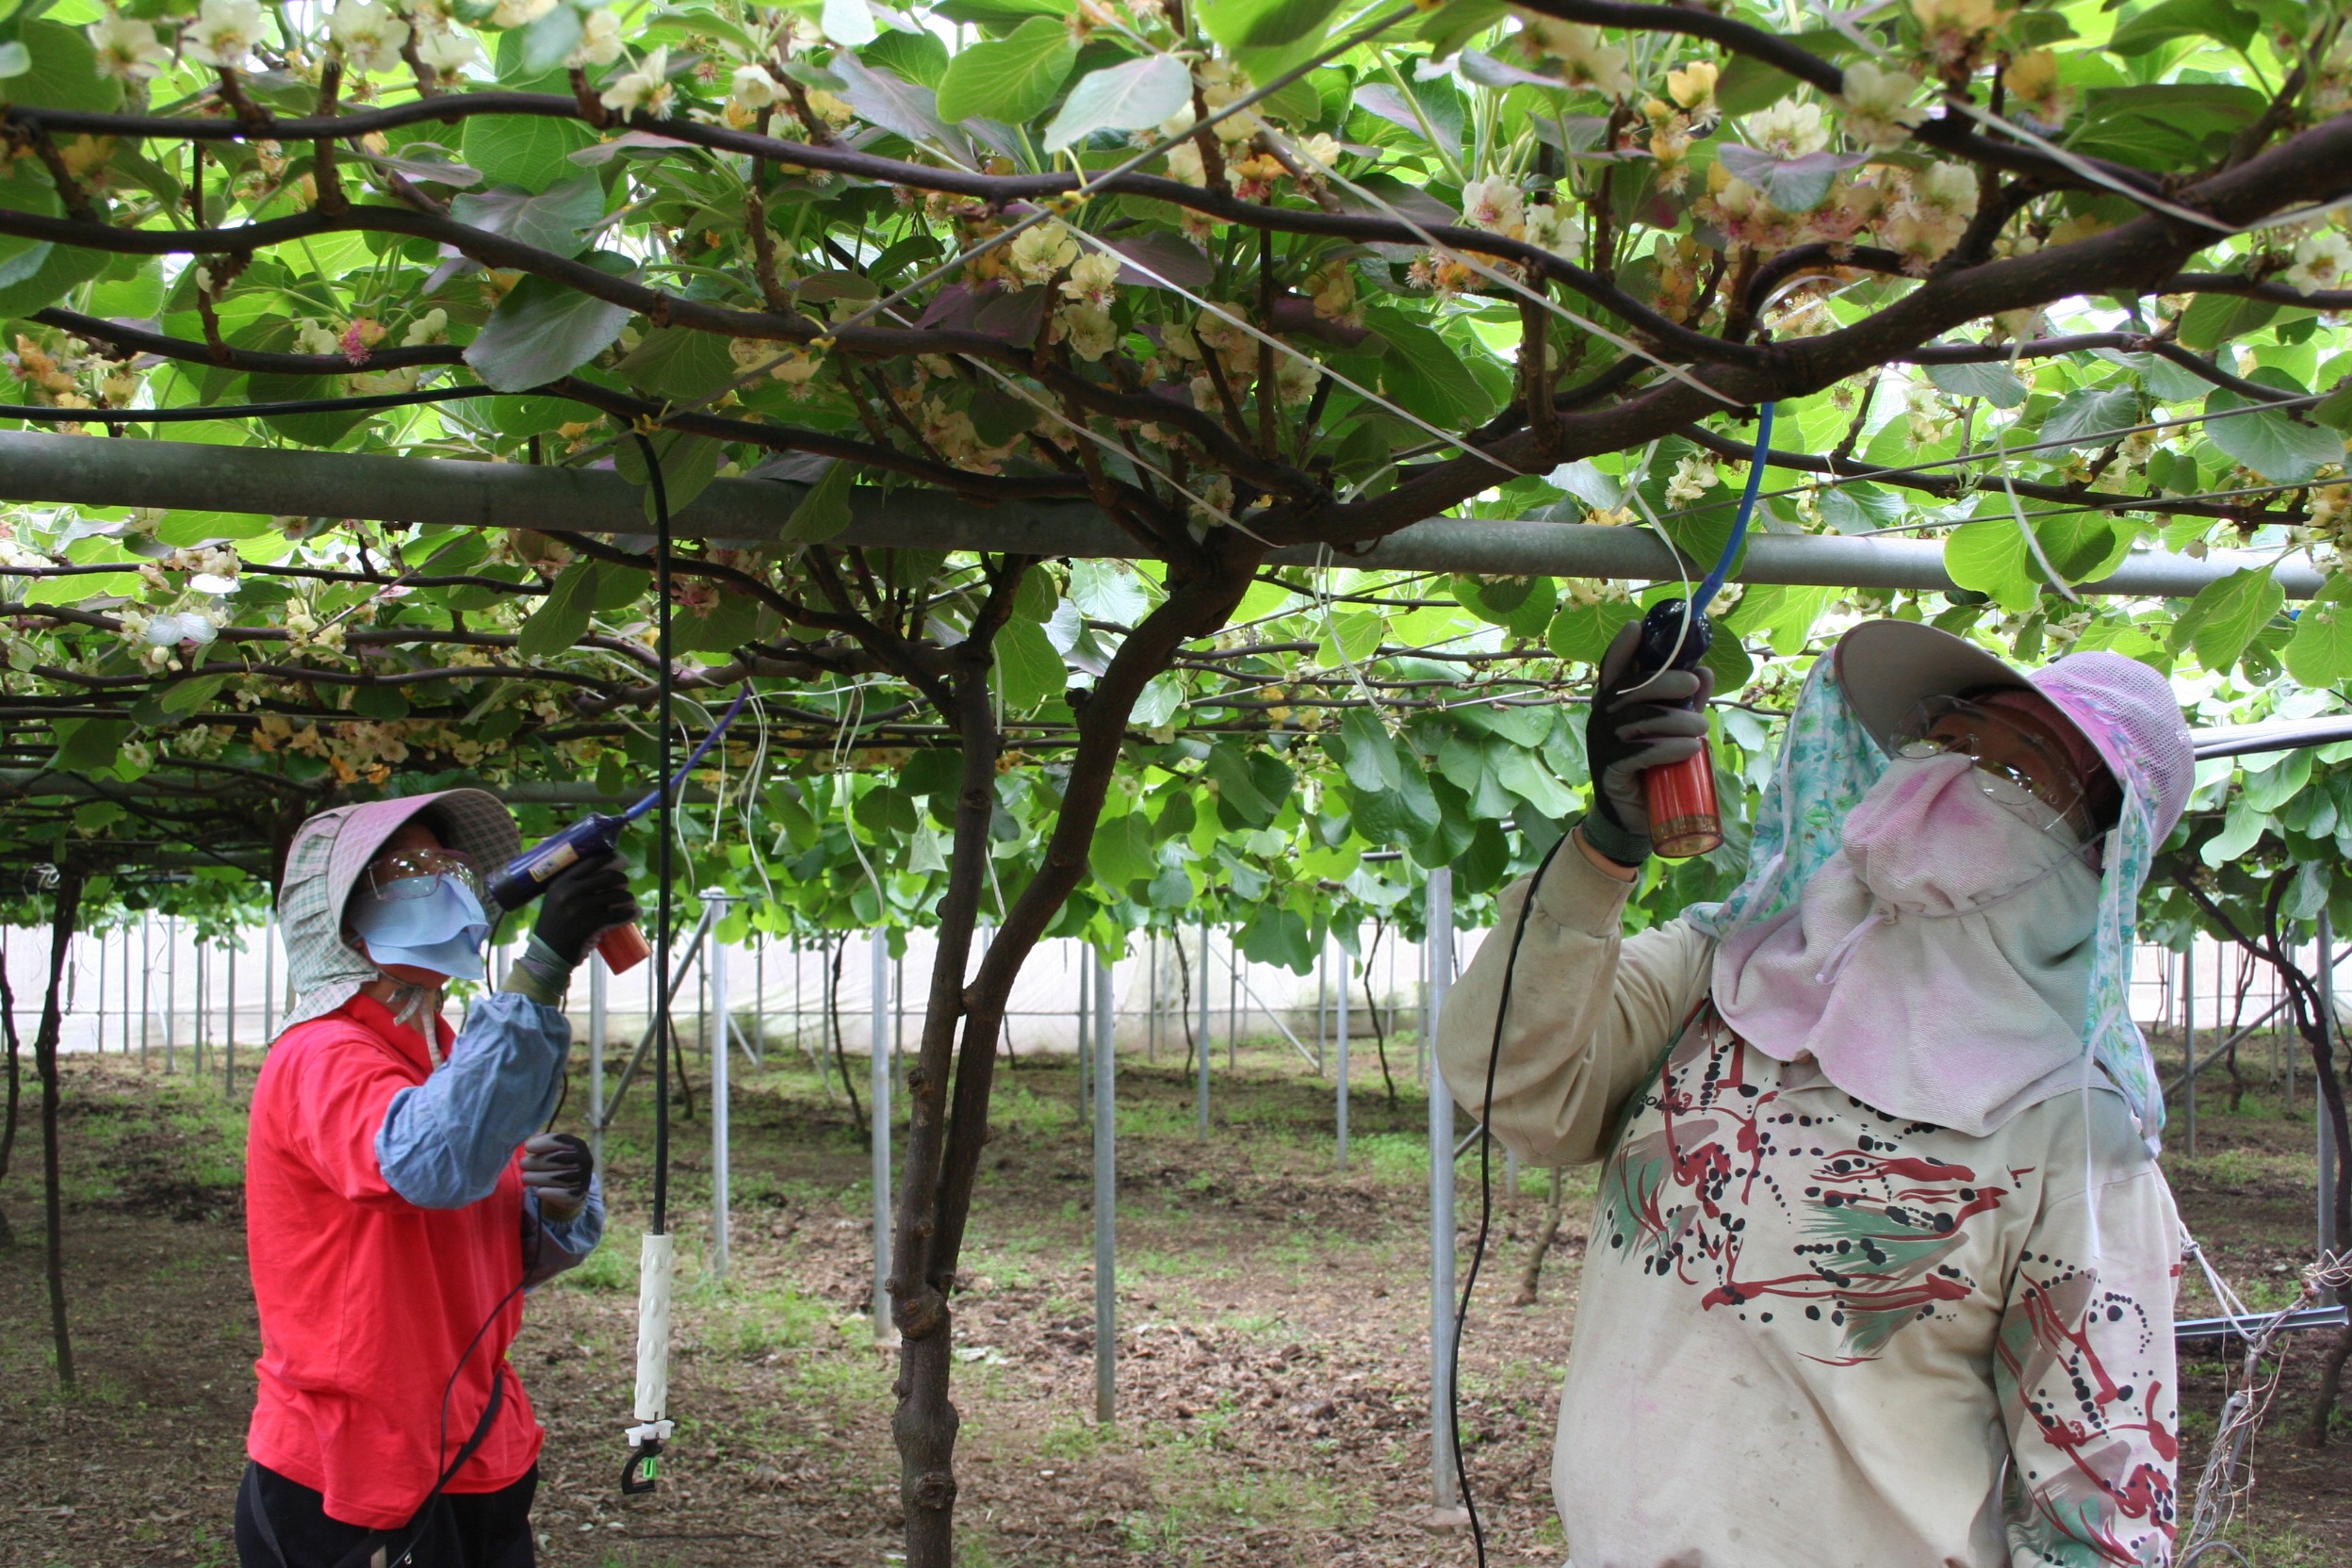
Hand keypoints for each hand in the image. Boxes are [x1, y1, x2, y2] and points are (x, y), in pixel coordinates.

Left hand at [522, 1132, 593, 1222]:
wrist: (572, 1186)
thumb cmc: (557, 1162)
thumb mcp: (554, 1149)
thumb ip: (544, 1141)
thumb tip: (535, 1138)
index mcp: (578, 1145)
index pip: (562, 1141)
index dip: (544, 1143)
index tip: (527, 1148)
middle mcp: (585, 1160)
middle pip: (559, 1159)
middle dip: (538, 1161)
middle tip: (522, 1164)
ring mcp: (584, 1177)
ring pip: (560, 1177)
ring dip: (540, 1178)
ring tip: (525, 1178)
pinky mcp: (580, 1194)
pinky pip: (565, 1194)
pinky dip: (552, 1193)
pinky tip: (539, 1192)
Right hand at [530, 854, 637, 966]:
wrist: (547, 953)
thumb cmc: (555, 924)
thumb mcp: (557, 899)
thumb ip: (574, 886)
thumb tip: (605, 871)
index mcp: (561, 882)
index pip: (590, 862)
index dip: (609, 858)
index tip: (620, 858)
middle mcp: (569, 892)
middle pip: (608, 876)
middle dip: (621, 878)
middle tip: (625, 883)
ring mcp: (580, 909)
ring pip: (616, 896)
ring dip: (628, 897)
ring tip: (630, 901)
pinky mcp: (589, 925)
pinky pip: (617, 916)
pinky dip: (630, 914)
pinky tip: (635, 913)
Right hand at [1582, 620, 1715, 865]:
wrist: (1632, 817)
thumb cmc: (1652, 768)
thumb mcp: (1673, 730)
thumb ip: (1686, 703)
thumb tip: (1706, 672)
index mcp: (1614, 704)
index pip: (1613, 669)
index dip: (1623, 647)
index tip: (1637, 626)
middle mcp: (1602, 718)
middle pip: (1629, 688)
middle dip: (1664, 681)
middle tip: (1692, 684)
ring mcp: (1603, 743)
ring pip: (1639, 719)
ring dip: (1676, 721)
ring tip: (1703, 731)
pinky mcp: (1609, 769)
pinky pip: (1639, 751)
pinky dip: (1668, 747)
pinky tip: (1690, 749)